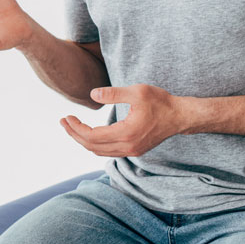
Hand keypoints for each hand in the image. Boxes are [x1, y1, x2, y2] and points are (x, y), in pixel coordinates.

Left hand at [61, 84, 187, 156]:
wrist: (180, 117)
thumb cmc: (160, 102)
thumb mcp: (137, 92)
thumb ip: (113, 94)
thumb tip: (92, 94)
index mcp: (126, 134)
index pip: (92, 136)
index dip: (76, 128)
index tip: (67, 118)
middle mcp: (127, 147)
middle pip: (92, 147)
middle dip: (75, 134)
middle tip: (64, 121)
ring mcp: (131, 151)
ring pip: (99, 151)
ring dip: (84, 140)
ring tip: (72, 127)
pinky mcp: (134, 150)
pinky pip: (108, 151)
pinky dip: (95, 144)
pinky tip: (90, 133)